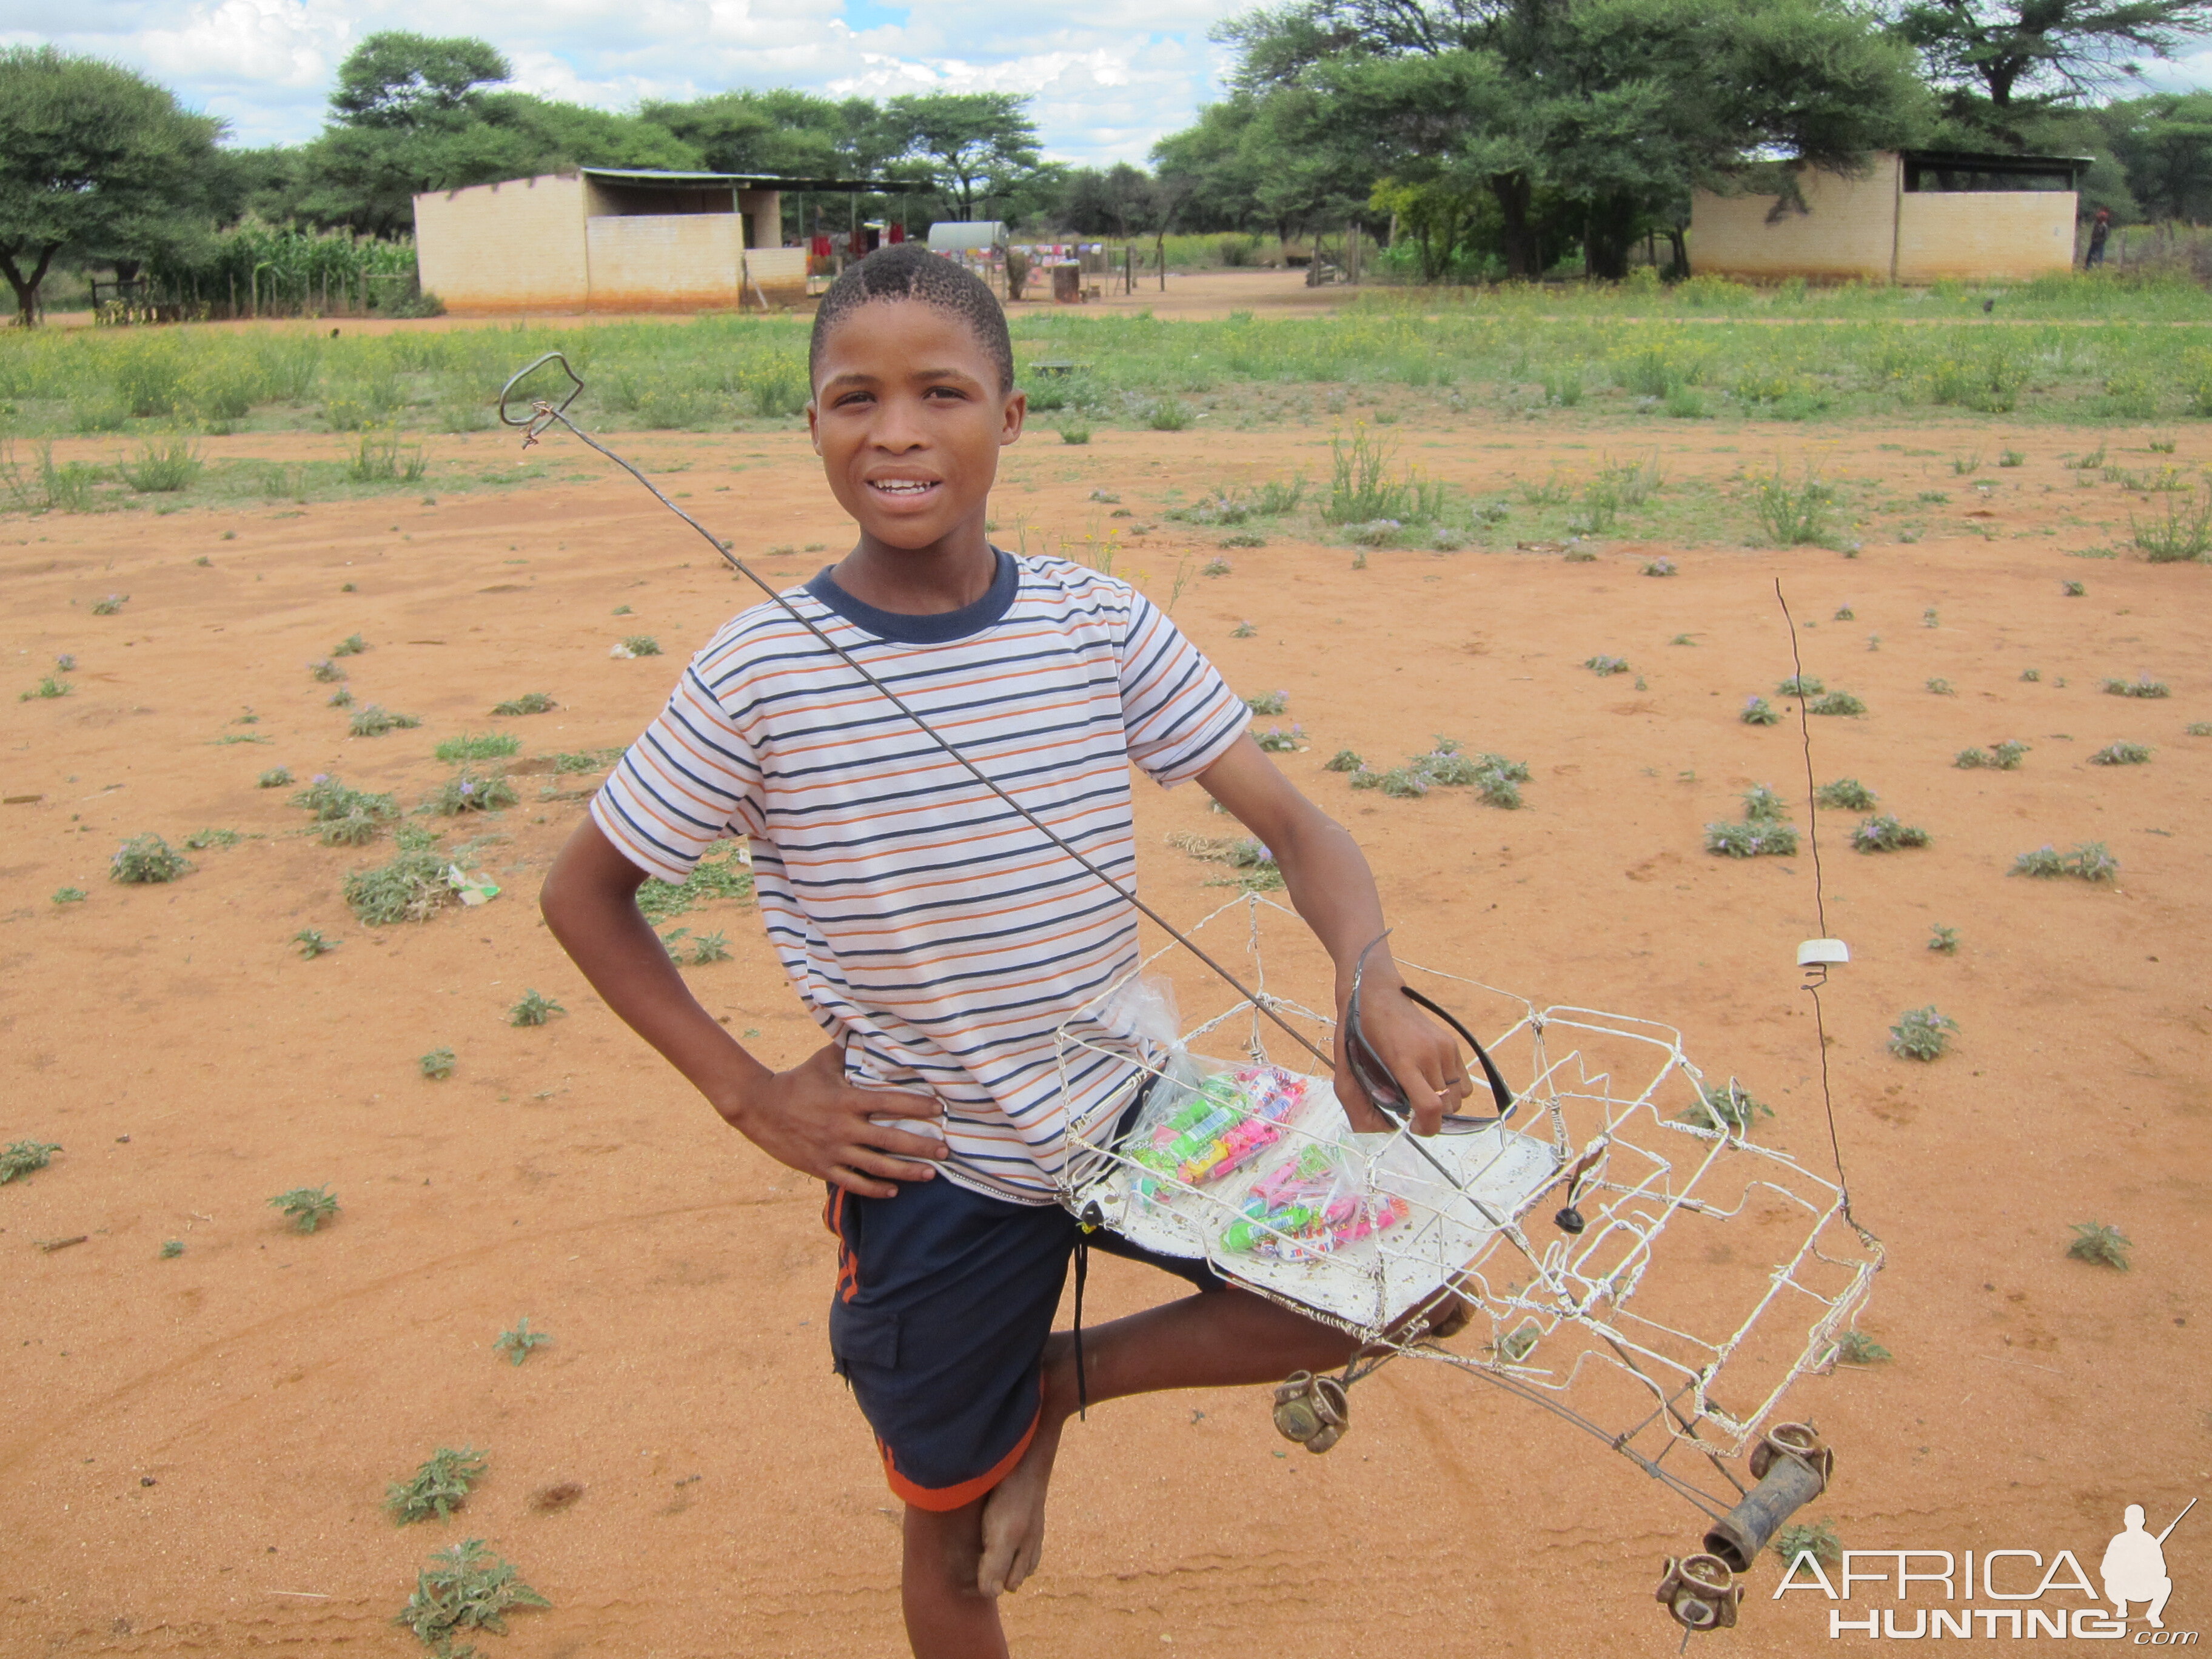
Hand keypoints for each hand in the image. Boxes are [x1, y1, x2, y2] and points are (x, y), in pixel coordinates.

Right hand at [715, 1044, 945, 1196]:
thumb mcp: (823, 1061)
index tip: (940, 1110)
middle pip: (890, 1140)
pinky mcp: (822, 1168)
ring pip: (877, 1167)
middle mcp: (843, 1128)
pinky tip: (893, 1191)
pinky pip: (853, 1182)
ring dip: (906, 1172)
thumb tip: (870, 1025)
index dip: (917, 1106)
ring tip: (931, 1173)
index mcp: (847, 1100)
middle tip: (947, 1149)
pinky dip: (875, 1189)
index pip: (890, 1103)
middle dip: (922, 1146)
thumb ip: (849, 1049)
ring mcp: (833, 1151)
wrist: (759, 1109)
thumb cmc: (796, 1081)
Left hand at [1332, 966, 1469, 1136]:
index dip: (1426, 1128)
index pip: (1431, 1107)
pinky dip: (1452, 1091)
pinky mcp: (1452, 1043)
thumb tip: (1378, 1132)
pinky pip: (1464, 1082)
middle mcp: (1430, 1054)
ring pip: (1458, 1097)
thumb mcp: (1346, 1068)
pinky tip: (1431, 1082)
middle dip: (1431, 1118)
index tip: (1412, 1127)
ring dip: (1443, 1105)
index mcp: (1403, 1061)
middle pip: (1447, 1107)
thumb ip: (1357, 1104)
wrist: (1375, 992)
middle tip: (1411, 1111)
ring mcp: (1444, 1047)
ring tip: (1421, 1096)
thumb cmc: (1357, 1031)